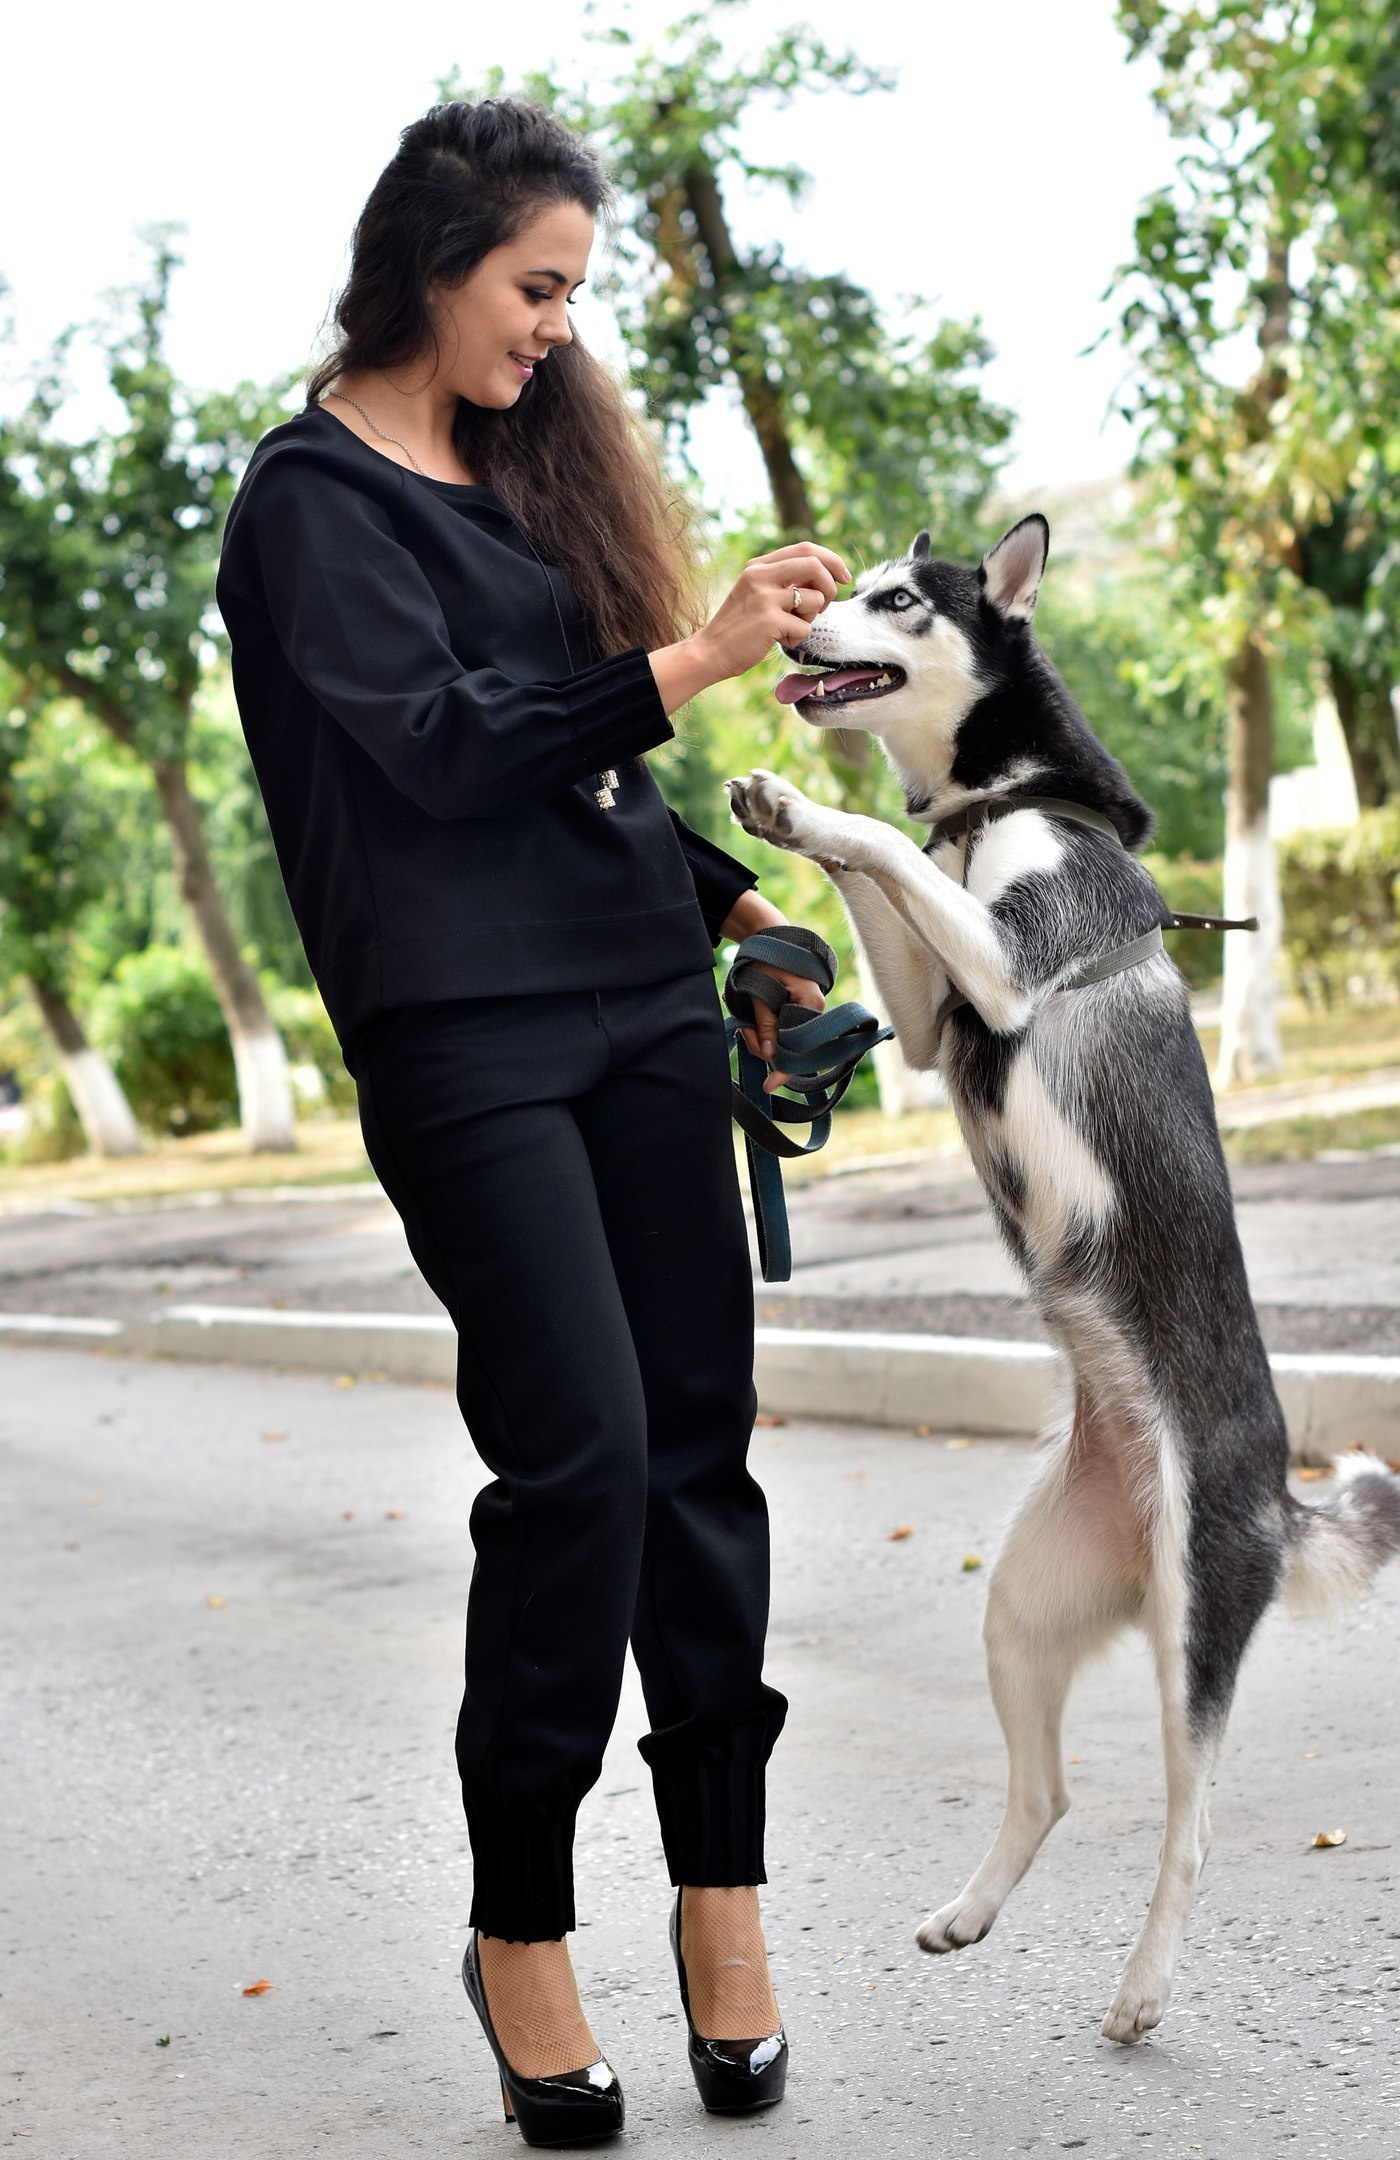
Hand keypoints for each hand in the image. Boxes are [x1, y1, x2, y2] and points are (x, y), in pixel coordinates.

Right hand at [700, 542, 851, 679]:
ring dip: (810, 618)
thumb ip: (782, 580)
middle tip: (823, 606)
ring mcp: (764, 597)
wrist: (710, 651)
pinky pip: (804, 627)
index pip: (805, 548)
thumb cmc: (739, 627)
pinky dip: (797, 638)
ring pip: (814, 599)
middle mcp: (760, 575)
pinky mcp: (769, 620)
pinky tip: (778, 640)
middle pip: (815, 565)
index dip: (831, 560)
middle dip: (830, 586)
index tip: (844, 576)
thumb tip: (823, 577)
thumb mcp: (755, 593)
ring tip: (788, 627)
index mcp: (758, 566)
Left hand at [743, 965, 825, 1094]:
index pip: (800, 1045)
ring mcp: (807, 1014)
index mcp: (811, 1004)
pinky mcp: (797, 1015)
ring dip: (761, 1040)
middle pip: (791, 1048)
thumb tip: (769, 1054)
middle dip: (764, 1048)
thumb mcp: (761, 991)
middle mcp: (815, 1012)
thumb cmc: (766, 962)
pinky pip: (782, 1034)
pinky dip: (766, 1035)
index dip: (784, 1068)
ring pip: (784, 1043)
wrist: (770, 940)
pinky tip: (752, 1026)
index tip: (769, 1085)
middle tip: (743, 1033)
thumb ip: (765, 1023)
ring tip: (745, 1024)